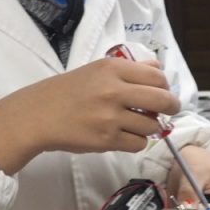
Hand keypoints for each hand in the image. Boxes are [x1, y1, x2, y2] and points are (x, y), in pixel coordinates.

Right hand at [0, 58, 180, 174]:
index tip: (162, 92)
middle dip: (171, 107)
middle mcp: (114, 90)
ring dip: (149, 127)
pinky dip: (136, 141)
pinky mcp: (106, 139)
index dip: (164, 86)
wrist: (38, 115)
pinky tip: (125, 136)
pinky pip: (138, 143)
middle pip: (162, 100)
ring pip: (152, 125)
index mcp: (113, 69)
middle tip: (168, 110)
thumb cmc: (67, 91)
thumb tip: (157, 66)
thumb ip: (129, 69)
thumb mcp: (96, 70)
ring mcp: (111, 117)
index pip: (156, 76)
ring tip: (136, 124)